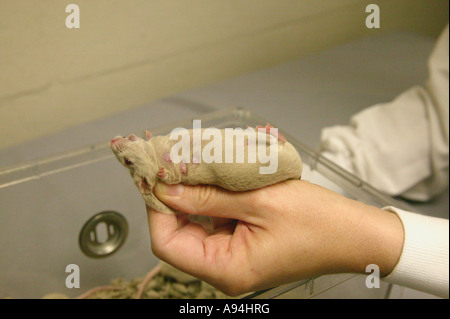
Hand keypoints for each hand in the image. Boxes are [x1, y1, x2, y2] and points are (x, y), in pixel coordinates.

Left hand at [146, 180, 403, 295]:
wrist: (355, 233)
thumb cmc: (318, 221)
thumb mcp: (259, 200)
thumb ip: (208, 195)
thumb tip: (166, 187)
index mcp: (226, 268)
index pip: (166, 242)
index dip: (157, 207)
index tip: (158, 174)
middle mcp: (225, 269)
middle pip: (178, 233)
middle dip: (174, 196)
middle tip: (176, 162)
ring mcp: (233, 257)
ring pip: (195, 225)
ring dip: (194, 194)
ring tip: (198, 164)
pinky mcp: (243, 245)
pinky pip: (215, 222)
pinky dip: (211, 199)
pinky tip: (218, 178)